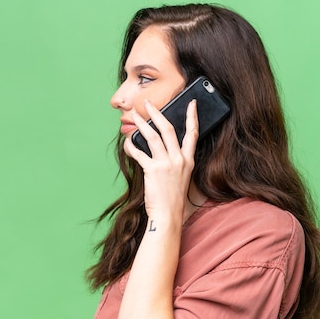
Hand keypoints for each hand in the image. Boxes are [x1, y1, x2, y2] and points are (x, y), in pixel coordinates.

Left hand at [124, 99, 198, 220]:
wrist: (168, 215)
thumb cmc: (173, 199)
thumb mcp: (181, 177)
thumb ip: (175, 162)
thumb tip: (159, 147)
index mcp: (188, 160)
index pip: (193, 133)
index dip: (192, 116)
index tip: (191, 103)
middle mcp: (179, 159)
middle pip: (168, 129)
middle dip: (156, 113)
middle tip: (147, 103)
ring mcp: (166, 164)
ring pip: (152, 136)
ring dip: (141, 123)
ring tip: (133, 116)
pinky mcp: (153, 170)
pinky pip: (139, 152)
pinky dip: (131, 146)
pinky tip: (126, 142)